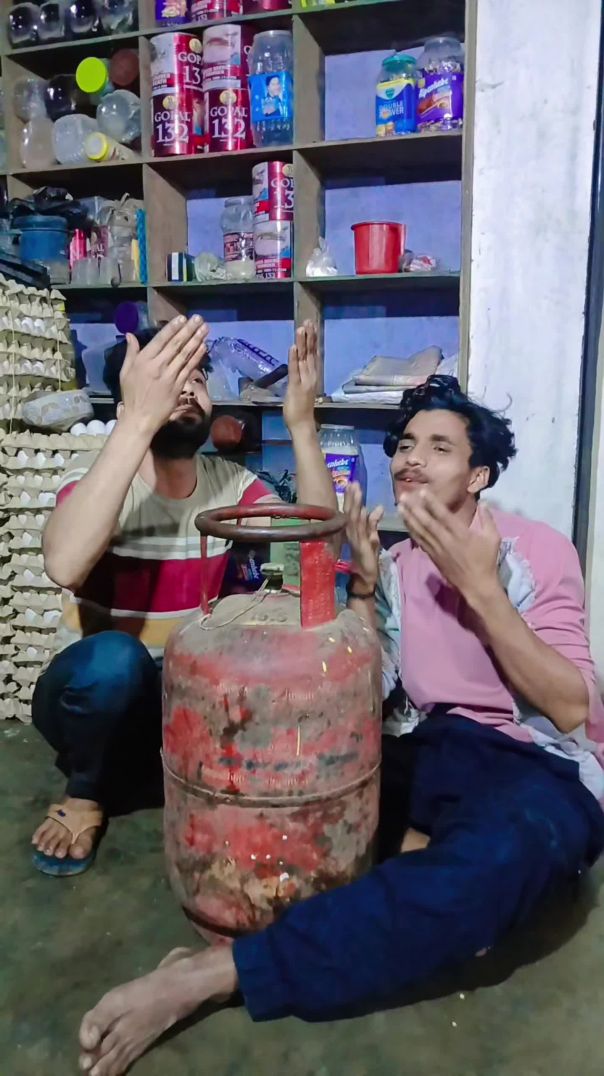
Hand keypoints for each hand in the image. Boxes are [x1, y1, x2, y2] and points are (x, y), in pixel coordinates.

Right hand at [119, 315, 208, 438]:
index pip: (160, 340)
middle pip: (176, 345)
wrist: (140, 418)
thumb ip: (131, 352)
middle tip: (199, 318)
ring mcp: (169, 376)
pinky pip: (189, 368)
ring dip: (196, 340)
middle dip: (188, 330)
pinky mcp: (178, 386)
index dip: (172, 328)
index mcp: (143, 360)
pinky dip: (197, 357)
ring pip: (185, 355)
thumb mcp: (125, 372)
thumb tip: (130, 335)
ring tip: (205, 329)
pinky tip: (203, 347)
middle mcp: (158, 365)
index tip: (182, 318)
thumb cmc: (131, 395)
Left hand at [283, 320, 318, 433]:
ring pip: (303, 358)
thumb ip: (302, 377)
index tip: (312, 327)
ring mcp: (304, 381)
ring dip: (302, 343)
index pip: (313, 355)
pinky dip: (293, 358)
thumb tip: (300, 366)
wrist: (303, 424)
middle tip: (308, 321)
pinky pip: (294, 369)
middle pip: (310, 353)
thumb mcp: (302, 390)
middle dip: (309, 336)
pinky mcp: (295, 386)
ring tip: (302, 328)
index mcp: (312, 376)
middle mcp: (311, 376)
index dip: (313, 340)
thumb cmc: (301, 409)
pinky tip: (293, 347)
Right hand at [344, 482, 383, 588]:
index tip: (353, 483)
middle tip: (352, 482)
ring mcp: (355, 539)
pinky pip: (359, 531)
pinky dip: (359, 520)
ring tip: (356, 491)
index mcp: (353, 529)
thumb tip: (378, 506)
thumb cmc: (368, 557)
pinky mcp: (360, 546)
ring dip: (354, 504)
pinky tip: (360, 510)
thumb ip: (374, 522)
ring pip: (353, 518)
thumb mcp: (372, 536)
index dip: (352, 497)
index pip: (351, 510)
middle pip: (350, 511)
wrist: (365, 577)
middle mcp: (351, 532)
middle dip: (351, 497)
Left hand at [399, 489, 500, 605]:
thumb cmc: (486, 561)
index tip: (422, 492)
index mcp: (461, 534)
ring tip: (399, 507)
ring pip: (420, 532)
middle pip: (427, 522)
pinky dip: (412, 532)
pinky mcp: (433, 557)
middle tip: (403, 497)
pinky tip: (406, 524)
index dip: (432, 503)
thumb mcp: (493, 538)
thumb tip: (484, 502)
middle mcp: (446, 540)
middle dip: (414, 509)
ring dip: (409, 519)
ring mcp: (437, 550)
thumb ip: (488, 519)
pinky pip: (420, 542)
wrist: (477, 585)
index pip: (443, 515)